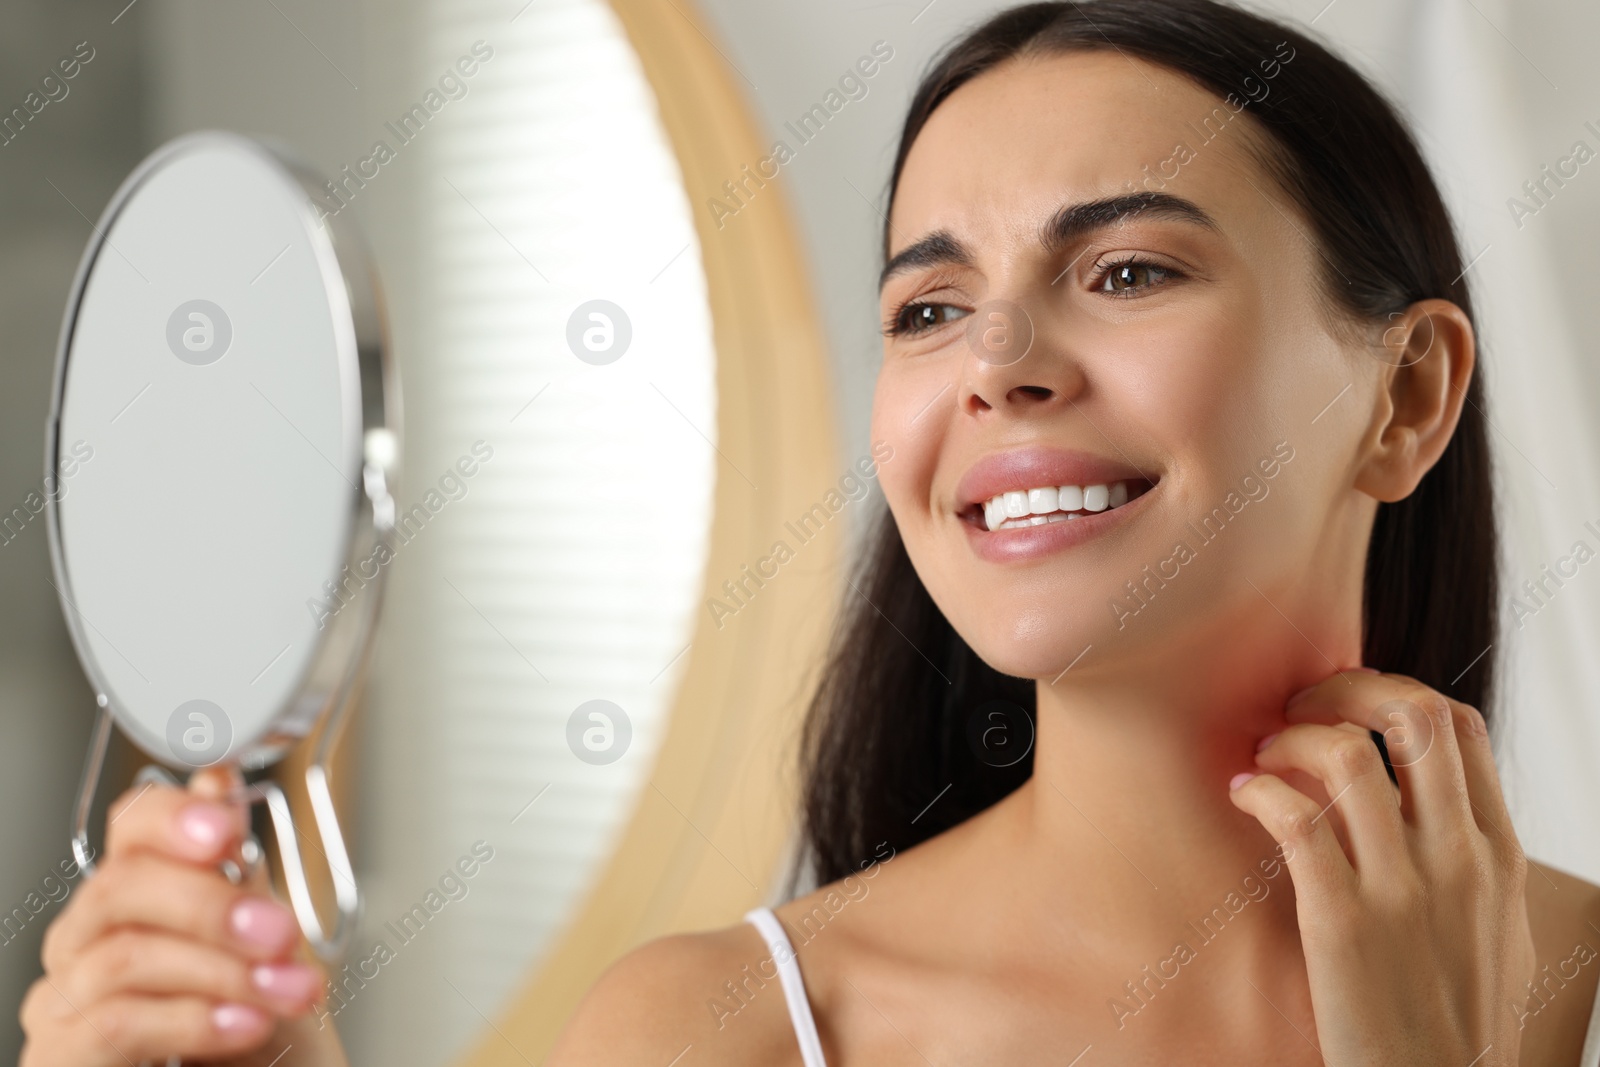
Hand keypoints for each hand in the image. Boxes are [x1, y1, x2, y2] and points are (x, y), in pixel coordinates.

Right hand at [20, 766, 342, 1065]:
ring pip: (125, 957)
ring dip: (222, 971)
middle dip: (211, 905)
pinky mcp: (62, 1058)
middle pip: (120, 887)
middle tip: (281, 932)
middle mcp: (87, 944)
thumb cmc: (255, 1035)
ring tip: (287, 991)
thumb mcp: (258, 948)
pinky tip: (245, 1024)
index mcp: (136, 900)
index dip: (173, 818)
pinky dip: (193, 1019)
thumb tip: (220, 782)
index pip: (130, 828)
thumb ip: (237, 876)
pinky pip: (117, 1023)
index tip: (227, 828)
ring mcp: (65, 1003)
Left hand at [1228, 669, 1534, 1065]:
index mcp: (1496, 853)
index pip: (1458, 727)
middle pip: (1411, 716)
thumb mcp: (1498, 930)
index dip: (1394, 693)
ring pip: (1346, 754)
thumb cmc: (1459, 1019)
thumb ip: (1474, 862)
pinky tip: (1243, 794)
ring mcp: (1402, 887)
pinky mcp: (1342, 920)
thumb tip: (1443, 808)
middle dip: (1345, 689)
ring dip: (1292, 737)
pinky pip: (1296, 819)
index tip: (1347, 705)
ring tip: (1263, 755)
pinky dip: (1260, 790)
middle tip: (1299, 706)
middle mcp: (1457, 857)